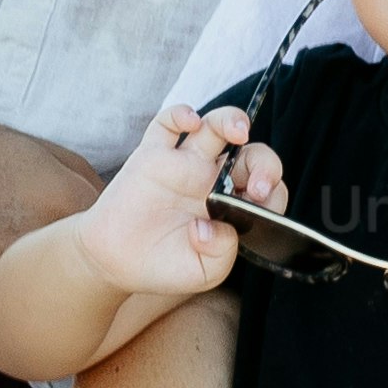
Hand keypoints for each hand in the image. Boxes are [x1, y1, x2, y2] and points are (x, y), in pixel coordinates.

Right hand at [67, 103, 268, 302]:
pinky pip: (168, 122)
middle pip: (250, 154)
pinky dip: (181, 113)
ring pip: (217, 127)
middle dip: (264, 163)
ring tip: (238, 132)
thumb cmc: (164, 265)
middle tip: (258, 186)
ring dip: (232, 121)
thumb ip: (222, 253)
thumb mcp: (204, 273)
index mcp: (232, 207)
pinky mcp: (153, 154)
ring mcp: (184, 164)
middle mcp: (213, 180)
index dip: (272, 191)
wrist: (115, 261)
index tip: (262, 204)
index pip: (267, 188)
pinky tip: (190, 123)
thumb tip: (217, 226)